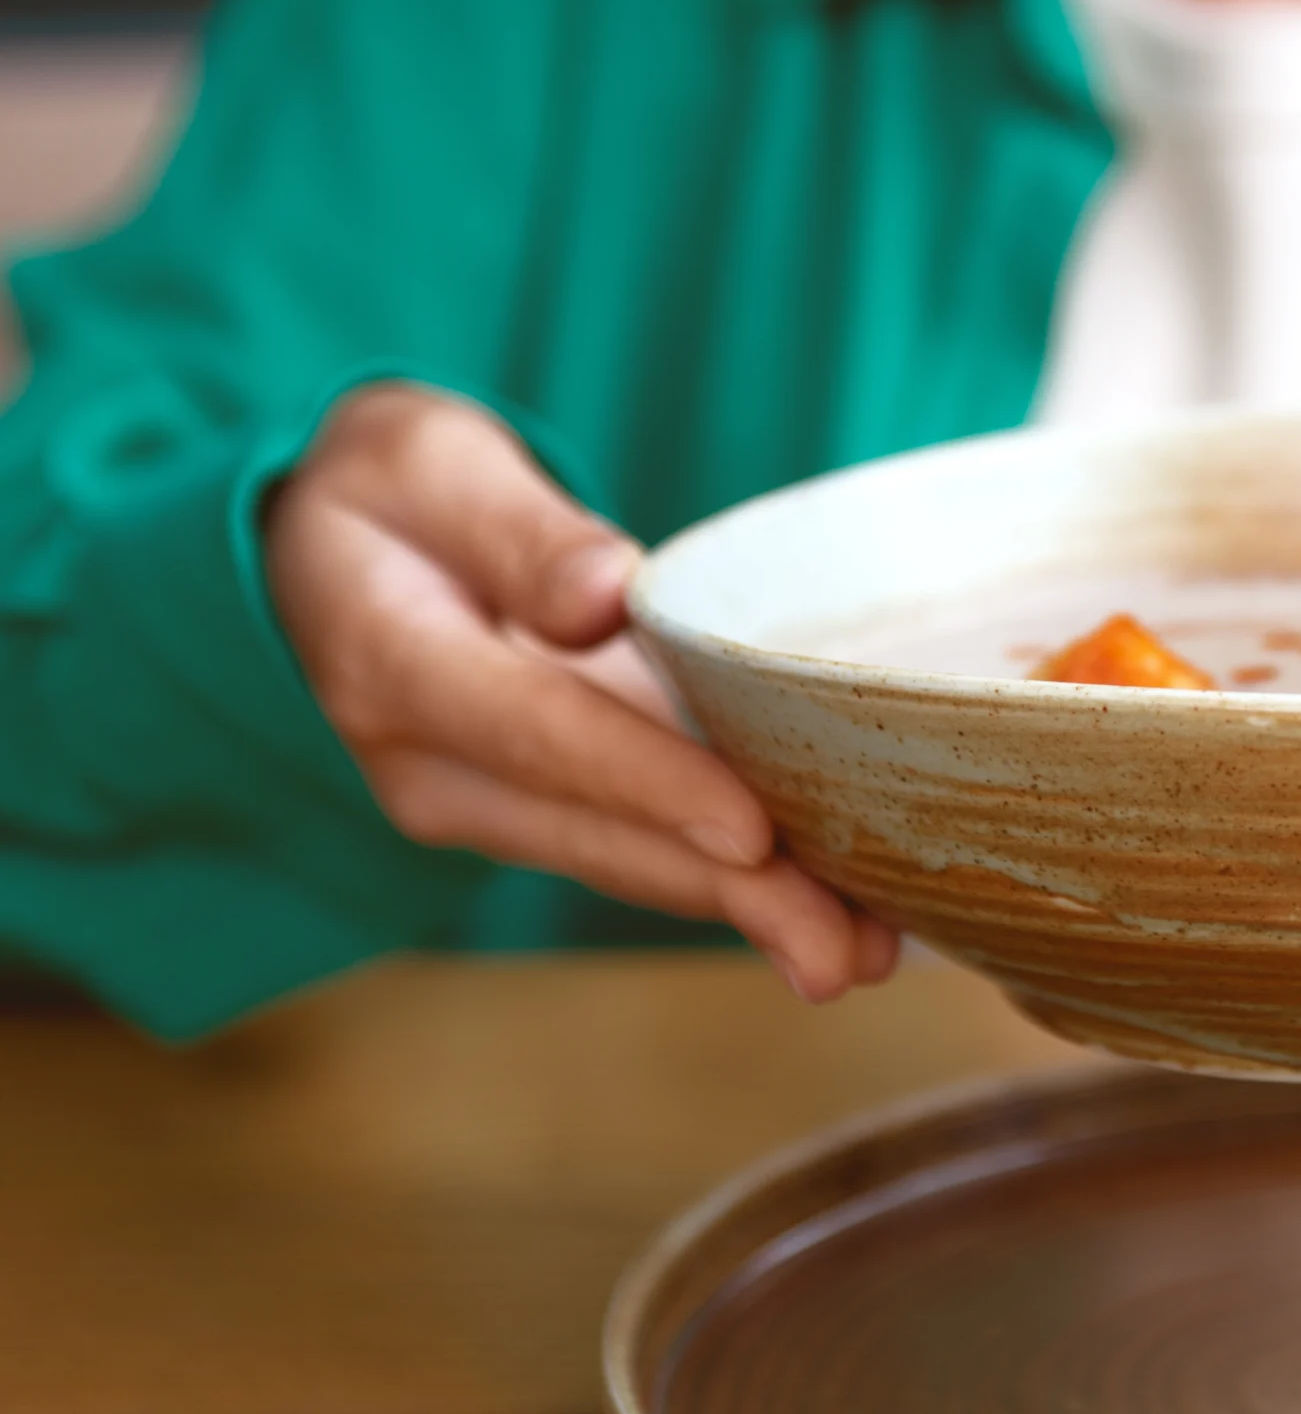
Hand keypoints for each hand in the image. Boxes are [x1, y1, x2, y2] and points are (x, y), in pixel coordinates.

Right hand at [266, 384, 894, 998]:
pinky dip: (740, 888)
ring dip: (753, 912)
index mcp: (399, 664)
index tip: (751, 833)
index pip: (542, 734)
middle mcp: (439, 768)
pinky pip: (647, 856)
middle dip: (735, 894)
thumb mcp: (427, 464)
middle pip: (605, 837)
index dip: (651, 786)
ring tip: (867, 948)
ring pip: (634, 866)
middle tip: (850, 945)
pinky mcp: (548, 814)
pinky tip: (834, 920)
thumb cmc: (392, 495)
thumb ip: (515, 528)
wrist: (321, 561)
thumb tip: (602, 591)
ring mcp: (492, 808)